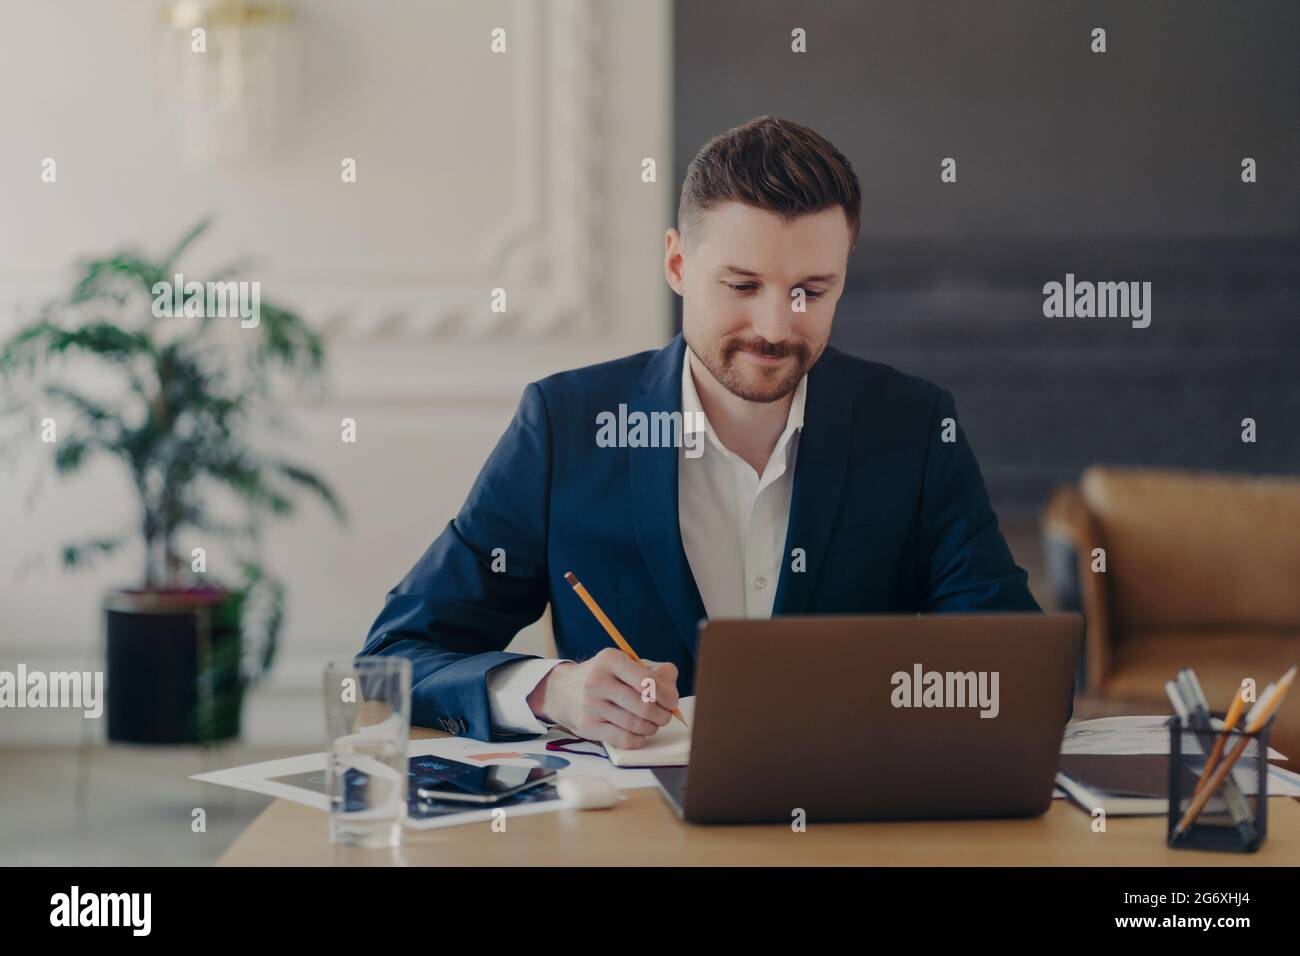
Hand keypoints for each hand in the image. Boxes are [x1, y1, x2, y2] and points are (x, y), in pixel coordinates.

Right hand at [526, 648, 679, 748]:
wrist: (561, 691)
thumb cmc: (603, 676)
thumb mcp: (624, 663)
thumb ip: (654, 671)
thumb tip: (672, 690)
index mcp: (610, 660)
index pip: (648, 680)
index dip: (667, 695)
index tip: (672, 701)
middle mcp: (598, 681)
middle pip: (645, 706)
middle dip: (662, 714)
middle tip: (664, 715)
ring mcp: (591, 705)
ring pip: (636, 724)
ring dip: (651, 727)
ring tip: (651, 723)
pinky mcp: (588, 726)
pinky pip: (624, 739)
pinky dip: (638, 739)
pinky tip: (638, 733)